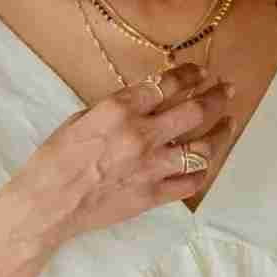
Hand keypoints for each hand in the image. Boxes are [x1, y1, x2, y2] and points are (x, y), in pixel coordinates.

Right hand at [13, 60, 236, 246]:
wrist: (48, 203)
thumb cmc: (55, 159)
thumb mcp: (82, 118)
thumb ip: (116, 108)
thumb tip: (142, 102)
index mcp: (121, 110)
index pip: (167, 84)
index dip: (189, 75)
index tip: (200, 72)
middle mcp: (142, 135)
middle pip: (195, 111)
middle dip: (216, 97)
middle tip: (227, 90)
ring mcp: (151, 167)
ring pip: (202, 148)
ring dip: (220, 133)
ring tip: (229, 123)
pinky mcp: (153, 195)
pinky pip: (190, 183)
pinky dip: (202, 172)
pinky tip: (207, 163)